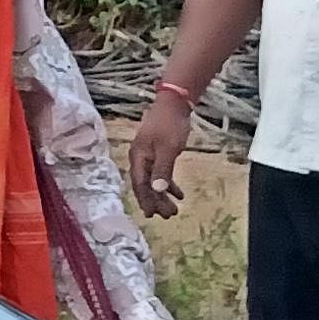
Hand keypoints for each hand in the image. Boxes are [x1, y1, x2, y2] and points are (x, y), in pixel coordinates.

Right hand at [129, 94, 194, 217]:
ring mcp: (148, 156)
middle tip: (168, 215)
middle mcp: (140, 159)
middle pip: (145, 185)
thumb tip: (157, 190)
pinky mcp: (158, 153)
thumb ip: (162, 170)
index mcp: (138, 158)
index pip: (140, 184)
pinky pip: (160, 174)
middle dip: (156, 201)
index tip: (153, 215)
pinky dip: (168, 184)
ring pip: (153, 181)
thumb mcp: (168, 149)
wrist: (174, 104)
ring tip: (173, 209)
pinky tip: (179, 193)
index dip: (146, 200)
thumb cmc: (169, 125)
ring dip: (162, 195)